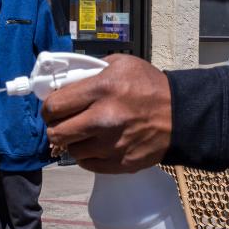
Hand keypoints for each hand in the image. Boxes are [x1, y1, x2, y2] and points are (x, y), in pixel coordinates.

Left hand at [42, 54, 171, 173]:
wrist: (180, 116)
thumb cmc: (149, 88)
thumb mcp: (120, 65)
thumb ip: (88, 72)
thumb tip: (61, 83)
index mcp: (102, 89)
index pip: (54, 106)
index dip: (48, 108)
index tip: (52, 108)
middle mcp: (103, 119)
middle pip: (55, 132)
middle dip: (56, 126)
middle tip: (64, 121)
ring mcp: (110, 145)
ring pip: (70, 150)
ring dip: (74, 141)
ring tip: (86, 132)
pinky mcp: (118, 163)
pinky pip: (86, 164)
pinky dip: (88, 155)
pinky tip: (98, 143)